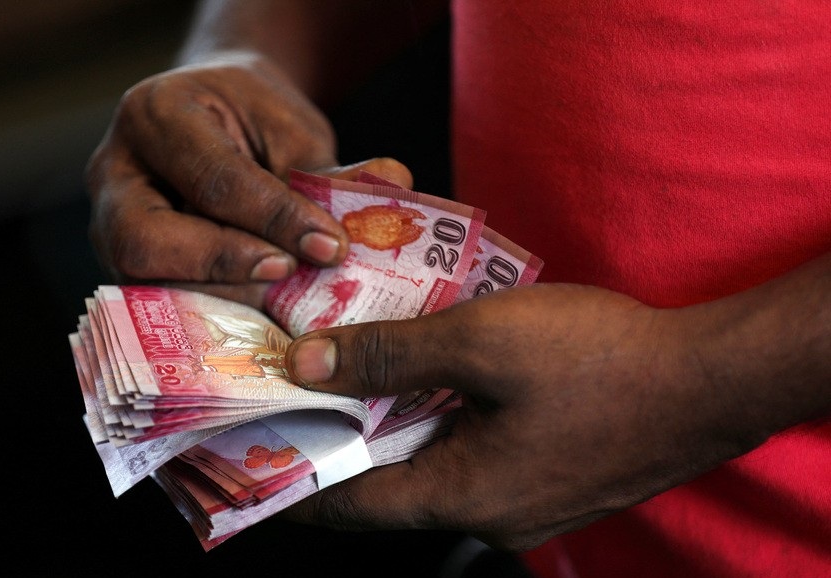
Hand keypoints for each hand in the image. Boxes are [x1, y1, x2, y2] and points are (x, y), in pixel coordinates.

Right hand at [85, 51, 410, 307]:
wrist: (215, 119)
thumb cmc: (254, 119)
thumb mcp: (292, 130)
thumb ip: (328, 171)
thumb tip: (394, 185)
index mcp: (155, 115)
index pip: (213, 179)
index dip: (273, 218)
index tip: (330, 246)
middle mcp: (114, 173)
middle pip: (147, 241)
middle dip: (223, 266)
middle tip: (288, 274)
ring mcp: (108, 225)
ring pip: (147, 282)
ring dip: (219, 298)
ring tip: (284, 303)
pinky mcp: (125, 265)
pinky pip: (161, 300)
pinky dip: (214, 312)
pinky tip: (265, 319)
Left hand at [281, 283, 765, 550]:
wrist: (714, 379)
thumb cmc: (602, 360)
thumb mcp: (482, 340)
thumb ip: (389, 355)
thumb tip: (308, 365)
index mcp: (462, 496)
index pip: (347, 504)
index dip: (293, 476)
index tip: (250, 451)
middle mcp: (489, 515)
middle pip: (388, 482)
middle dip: (342, 436)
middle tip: (301, 391)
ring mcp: (525, 502)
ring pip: (433, 464)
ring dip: (395, 422)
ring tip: (359, 372)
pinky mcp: (550, 478)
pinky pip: (475, 455)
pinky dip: (443, 420)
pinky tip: (437, 375)